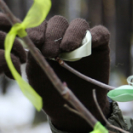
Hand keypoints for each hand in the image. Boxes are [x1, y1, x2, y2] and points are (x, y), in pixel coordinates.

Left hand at [25, 16, 109, 132]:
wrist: (73, 111)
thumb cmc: (51, 92)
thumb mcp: (37, 76)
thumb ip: (34, 57)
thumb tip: (32, 41)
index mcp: (44, 41)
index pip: (39, 25)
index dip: (37, 29)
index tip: (35, 41)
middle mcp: (63, 37)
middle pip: (59, 22)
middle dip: (53, 35)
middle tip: (50, 53)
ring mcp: (82, 41)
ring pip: (79, 24)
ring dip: (72, 33)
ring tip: (67, 49)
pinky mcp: (100, 46)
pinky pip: (101, 33)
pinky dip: (95, 35)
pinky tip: (88, 46)